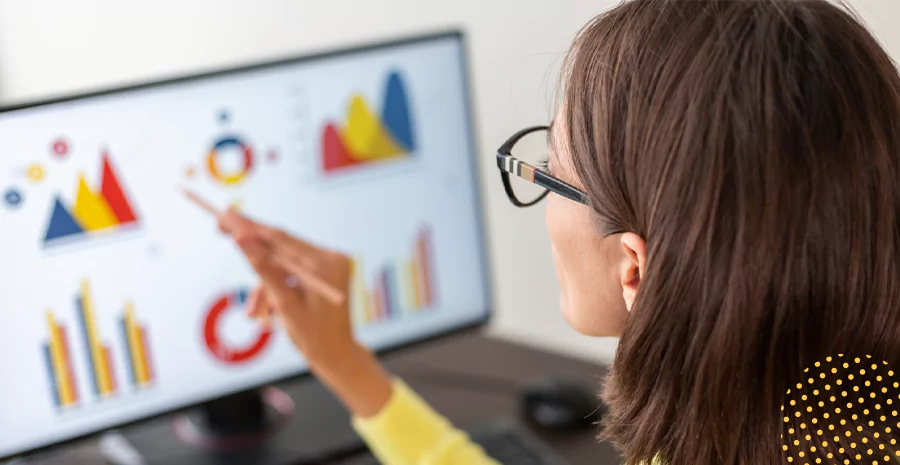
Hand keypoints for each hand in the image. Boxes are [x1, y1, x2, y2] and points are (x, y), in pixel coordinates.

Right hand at [219, 209, 352, 363]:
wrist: (336, 356)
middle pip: (281, 245)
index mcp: (326, 262)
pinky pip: (290, 272)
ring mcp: (329, 263)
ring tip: (254, 313)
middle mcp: (331, 257)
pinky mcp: (323, 272)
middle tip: (218, 228)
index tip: (225, 214)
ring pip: (281, 263)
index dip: (249, 226)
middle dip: (252, 252)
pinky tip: (268, 312)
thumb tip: (240, 237)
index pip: (280, 237)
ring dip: (264, 285)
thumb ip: (263, 268)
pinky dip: (275, 288)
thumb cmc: (313, 335)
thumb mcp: (283, 302)